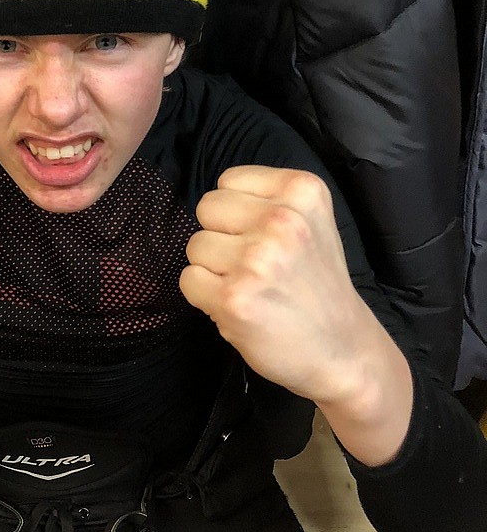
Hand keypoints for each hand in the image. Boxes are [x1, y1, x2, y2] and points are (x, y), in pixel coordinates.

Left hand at [180, 166, 385, 407]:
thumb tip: (212, 204)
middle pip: (207, 208)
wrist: (343, 350)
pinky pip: (188, 280)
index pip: (228, 180)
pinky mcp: (234, 297)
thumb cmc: (316, 284)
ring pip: (195, 246)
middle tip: (254, 265)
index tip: (264, 238)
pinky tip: (240, 306)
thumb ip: (265, 201)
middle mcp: (282, 219)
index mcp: (302, 191)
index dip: (238, 212)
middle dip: (222, 236)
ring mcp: (257, 259)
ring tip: (250, 287)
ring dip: (213, 269)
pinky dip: (205, 297)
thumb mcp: (311, 221)